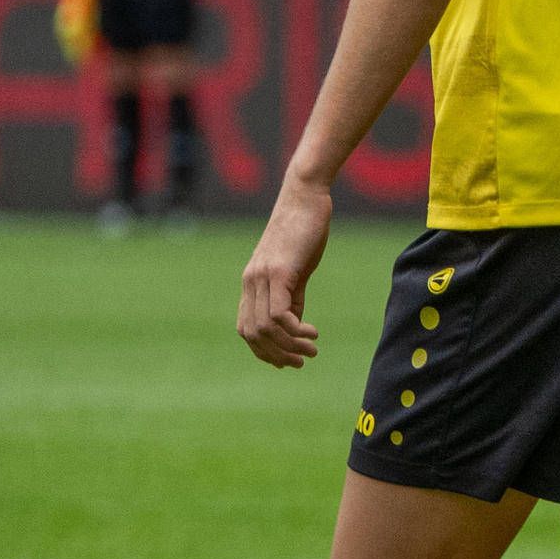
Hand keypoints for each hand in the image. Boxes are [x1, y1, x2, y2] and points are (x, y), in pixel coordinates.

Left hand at [237, 177, 332, 367]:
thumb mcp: (297, 268)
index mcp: (252, 282)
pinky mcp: (280, 271)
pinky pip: (279, 313)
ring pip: (265, 327)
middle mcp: (251, 282)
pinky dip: (295, 330)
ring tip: (312, 350)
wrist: (305, 197)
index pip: (245, 328)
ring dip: (289, 346)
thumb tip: (296, 323)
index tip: (287, 361)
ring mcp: (262, 277)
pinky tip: (313, 332)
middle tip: (302, 361)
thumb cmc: (305, 230)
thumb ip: (293, 295)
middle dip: (276, 354)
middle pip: (252, 333)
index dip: (263, 351)